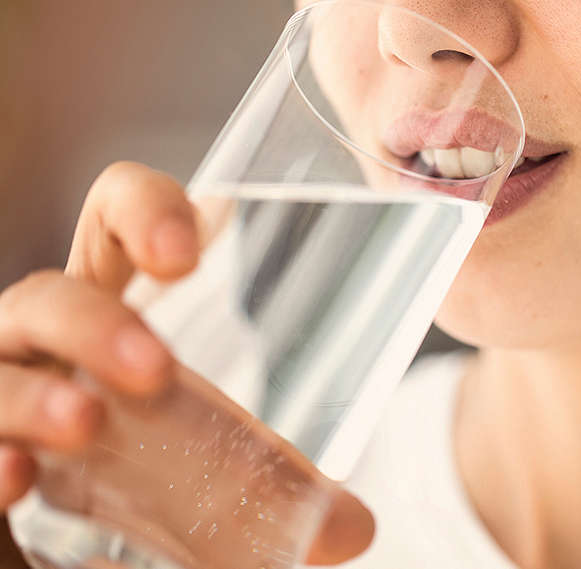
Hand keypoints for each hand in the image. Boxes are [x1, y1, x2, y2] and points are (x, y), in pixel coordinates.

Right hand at [0, 162, 373, 564]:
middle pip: (46, 297)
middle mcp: (45, 348)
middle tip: (155, 370)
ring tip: (80, 422)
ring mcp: (6, 396)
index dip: (140, 210)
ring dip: (28, 394)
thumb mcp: (214, 464)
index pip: (112, 225)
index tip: (185, 254)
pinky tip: (14, 480)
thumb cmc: (148, 475)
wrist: (77, 543)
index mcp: (109, 313)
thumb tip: (350, 528)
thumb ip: (271, 481)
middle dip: (93, 323)